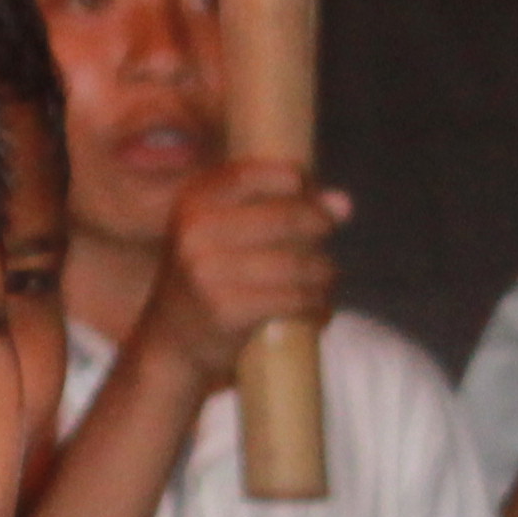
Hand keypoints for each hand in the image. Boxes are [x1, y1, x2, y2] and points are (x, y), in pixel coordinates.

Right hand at [131, 158, 347, 375]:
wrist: (173, 341)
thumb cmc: (211, 276)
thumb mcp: (221, 232)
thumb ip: (275, 208)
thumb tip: (344, 202)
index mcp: (193, 203)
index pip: (255, 175)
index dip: (297, 181)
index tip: (315, 195)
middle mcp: (195, 231)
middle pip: (285, 217)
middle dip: (320, 225)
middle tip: (330, 235)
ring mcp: (208, 272)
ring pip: (296, 263)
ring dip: (325, 272)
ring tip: (327, 279)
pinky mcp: (227, 309)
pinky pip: (293, 299)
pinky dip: (317, 304)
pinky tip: (319, 309)